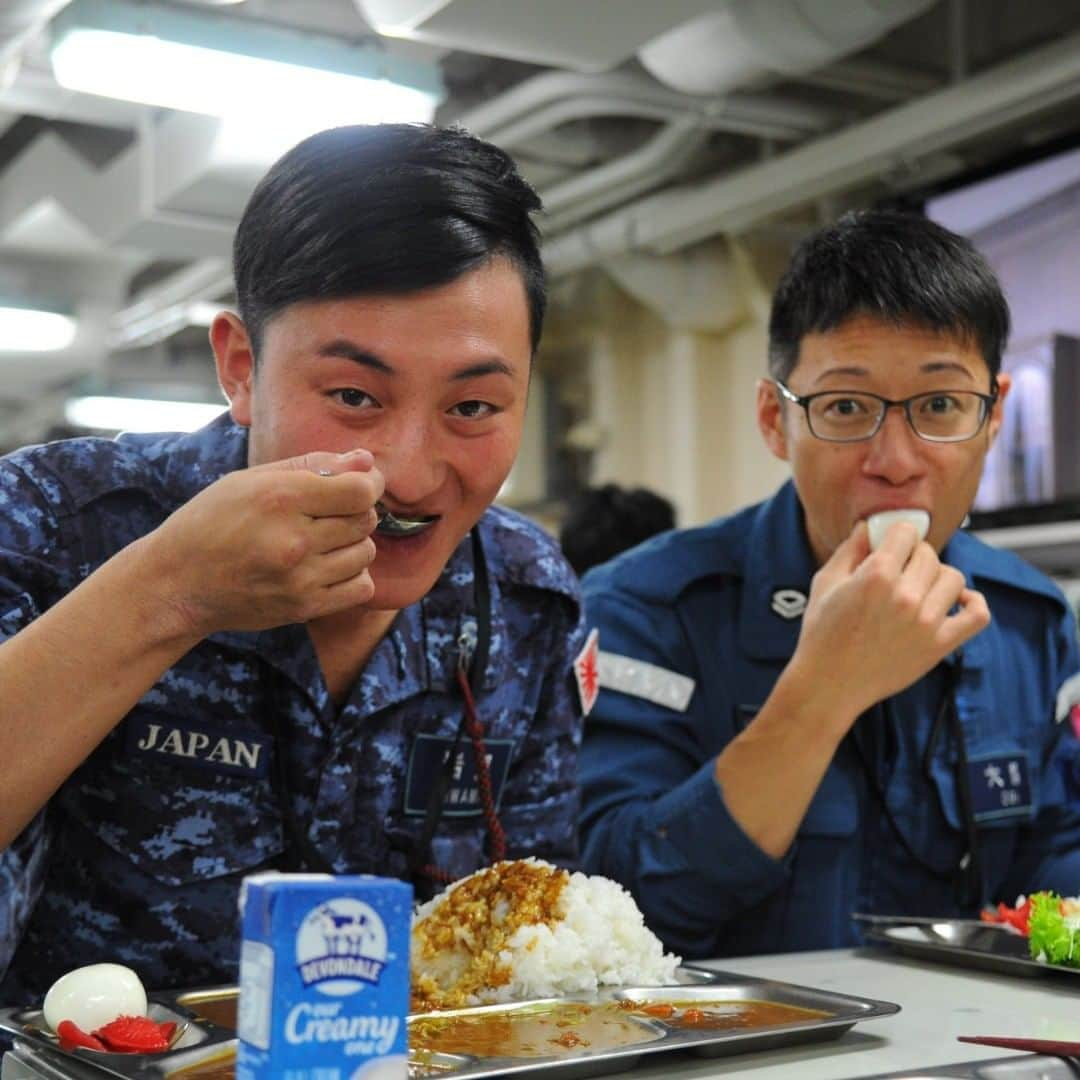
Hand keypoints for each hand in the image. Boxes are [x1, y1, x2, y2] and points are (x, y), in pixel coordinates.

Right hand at [139, 449, 383, 636]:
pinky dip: (353, 576)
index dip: (368, 483)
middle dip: (356, 511)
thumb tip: (365, 461)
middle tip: (330, 513)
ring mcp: (299, 578)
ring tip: (322, 541)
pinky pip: (361, 588)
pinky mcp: (303, 608)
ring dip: (353, 544)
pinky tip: (328, 567)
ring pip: (366, 553)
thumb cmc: (211, 522)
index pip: (360, 490)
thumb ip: (313, 466)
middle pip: (365, 520)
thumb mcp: (250, 480)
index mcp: (280, 498)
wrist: (176, 583)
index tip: (359, 484)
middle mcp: (293, 540)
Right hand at [787, 520, 989, 732]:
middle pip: (928, 554)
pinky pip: (977, 615)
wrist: (829, 684)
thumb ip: (850, 549)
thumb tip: (870, 527)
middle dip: (912, 557)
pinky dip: (972, 602)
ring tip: (918, 589)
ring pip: (953, 577)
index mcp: (876, 576)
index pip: (905, 532)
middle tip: (897, 572)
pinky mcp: (940, 645)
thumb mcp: (825, 582)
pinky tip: (955, 600)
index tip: (888, 546)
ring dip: (936, 578)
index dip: (894, 535)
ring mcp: (926, 622)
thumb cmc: (821, 633)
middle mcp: (905, 596)